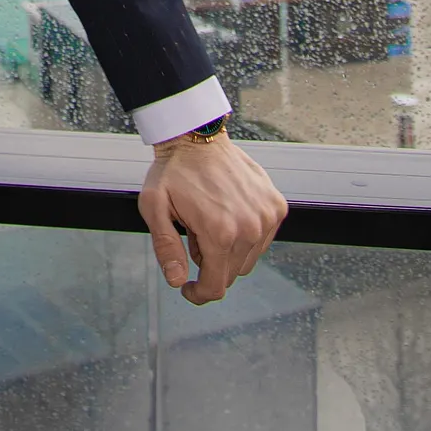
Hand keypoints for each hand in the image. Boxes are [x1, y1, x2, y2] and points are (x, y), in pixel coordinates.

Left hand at [138, 136, 286, 305]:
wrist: (197, 137)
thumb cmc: (173, 171)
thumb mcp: (154, 207)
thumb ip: (166, 248)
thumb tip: (177, 281)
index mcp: (219, 232)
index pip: (216, 285)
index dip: (199, 293)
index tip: (187, 288)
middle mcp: (249, 228)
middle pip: (231, 273)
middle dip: (209, 263)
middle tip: (192, 234)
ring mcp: (267, 216)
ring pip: (248, 258)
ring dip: (227, 250)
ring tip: (208, 221)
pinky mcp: (276, 206)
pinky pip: (262, 238)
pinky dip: (245, 235)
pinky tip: (227, 213)